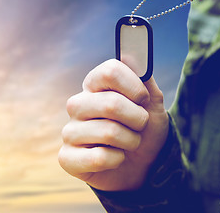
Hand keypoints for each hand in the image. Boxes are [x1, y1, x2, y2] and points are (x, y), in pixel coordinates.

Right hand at [58, 59, 168, 190]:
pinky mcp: (67, 157)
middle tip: (140, 125)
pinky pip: (99, 157)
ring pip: (109, 132)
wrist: (143, 165)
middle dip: (138, 118)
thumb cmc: (145, 130)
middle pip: (111, 103)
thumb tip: (131, 54)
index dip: (134, 86)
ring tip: (129, 143)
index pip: (109, 71)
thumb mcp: (153, 104)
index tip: (143, 98)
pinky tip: (114, 158)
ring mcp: (69, 131)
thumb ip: (144, 79)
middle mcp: (77, 105)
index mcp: (94, 85)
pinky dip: (117, 160)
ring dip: (131, 141)